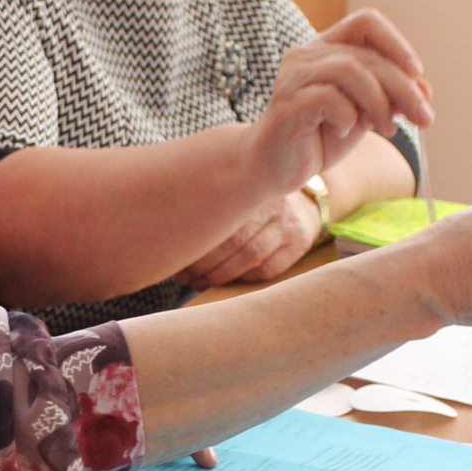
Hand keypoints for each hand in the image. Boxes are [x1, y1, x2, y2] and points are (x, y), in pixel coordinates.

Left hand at [176, 191, 323, 288]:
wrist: (302, 200)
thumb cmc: (252, 200)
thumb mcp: (235, 191)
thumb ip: (210, 205)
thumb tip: (169, 239)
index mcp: (249, 187)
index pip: (219, 219)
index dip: (196, 244)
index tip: (176, 259)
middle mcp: (271, 203)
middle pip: (234, 239)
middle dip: (204, 263)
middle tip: (184, 278)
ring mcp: (289, 224)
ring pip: (251, 256)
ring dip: (221, 275)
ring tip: (199, 283)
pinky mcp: (300, 243)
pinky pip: (269, 269)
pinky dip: (244, 278)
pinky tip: (227, 282)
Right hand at [246, 10, 434, 193]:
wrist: (275, 168)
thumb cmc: (319, 137)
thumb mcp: (363, 113)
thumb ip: (389, 98)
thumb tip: (425, 91)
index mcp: (326, 48)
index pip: (366, 22)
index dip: (396, 42)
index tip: (417, 73)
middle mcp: (307, 54)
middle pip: (366, 55)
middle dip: (403, 88)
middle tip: (424, 118)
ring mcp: (294, 77)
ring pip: (351, 70)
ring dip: (379, 102)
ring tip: (387, 129)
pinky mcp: (288, 103)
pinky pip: (330, 98)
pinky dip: (348, 117)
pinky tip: (343, 132)